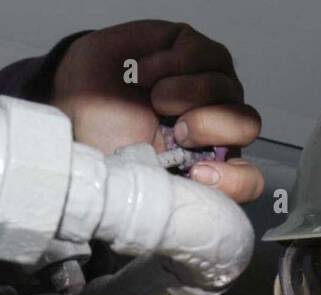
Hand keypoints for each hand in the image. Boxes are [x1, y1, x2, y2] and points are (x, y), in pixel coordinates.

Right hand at [52, 20, 264, 204]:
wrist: (72, 94)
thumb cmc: (105, 139)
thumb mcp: (132, 183)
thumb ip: (167, 200)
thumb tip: (195, 217)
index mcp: (208, 166)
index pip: (248, 180)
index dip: (236, 181)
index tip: (199, 176)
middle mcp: (217, 127)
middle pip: (248, 125)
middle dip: (211, 126)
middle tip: (176, 129)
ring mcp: (211, 87)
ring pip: (227, 87)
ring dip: (184, 93)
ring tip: (152, 98)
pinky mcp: (196, 51)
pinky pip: (202, 55)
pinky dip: (167, 65)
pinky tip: (141, 74)